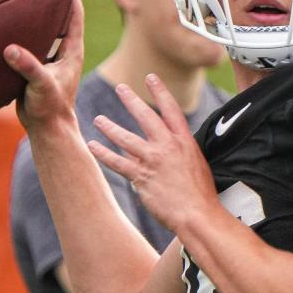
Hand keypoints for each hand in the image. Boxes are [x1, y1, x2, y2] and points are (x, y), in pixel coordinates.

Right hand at [4, 0, 83, 134]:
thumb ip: (28, 67)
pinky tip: (6, 27)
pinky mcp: (37, 68)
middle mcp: (63, 51)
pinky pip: (29, 44)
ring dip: (36, 15)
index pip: (74, 14)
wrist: (46, 129)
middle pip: (61, 17)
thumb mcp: (40, 85)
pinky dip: (20, 34)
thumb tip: (10, 49)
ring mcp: (50, 59)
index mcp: (72, 51)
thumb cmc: (50, 108)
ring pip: (44, 30)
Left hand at [88, 74, 218, 233]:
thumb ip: (174, 151)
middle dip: (131, 100)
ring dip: (110, 127)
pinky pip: (117, 162)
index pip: (171, 109)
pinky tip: (93, 146)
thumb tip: (153, 146)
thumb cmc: (200, 193)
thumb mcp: (194, 164)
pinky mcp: (141, 177)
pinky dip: (103, 153)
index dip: (160, 91)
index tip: (150, 78)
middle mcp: (167, 146)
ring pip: (126, 138)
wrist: (197, 214)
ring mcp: (153, 161)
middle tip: (121, 88)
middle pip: (146, 117)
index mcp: (184, 141)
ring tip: (99, 119)